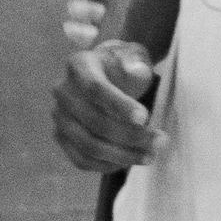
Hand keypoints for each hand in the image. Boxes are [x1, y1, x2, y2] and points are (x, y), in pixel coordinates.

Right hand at [52, 40, 163, 172]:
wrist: (106, 75)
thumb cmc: (123, 66)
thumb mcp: (133, 55)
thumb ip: (136, 61)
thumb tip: (136, 72)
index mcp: (79, 66)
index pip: (95, 88)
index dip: (119, 105)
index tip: (145, 118)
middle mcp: (63, 92)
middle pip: (94, 121)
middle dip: (130, 136)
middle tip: (160, 141)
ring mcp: (60, 117)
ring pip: (88, 145)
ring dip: (122, 155)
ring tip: (150, 155)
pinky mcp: (62, 138)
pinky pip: (81, 159)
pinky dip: (107, 165)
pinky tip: (130, 161)